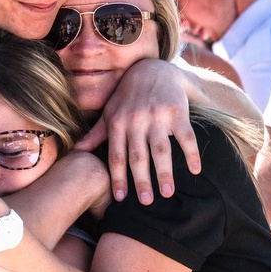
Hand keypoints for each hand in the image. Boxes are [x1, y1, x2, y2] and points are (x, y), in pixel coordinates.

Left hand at [76, 58, 199, 204]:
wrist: (153, 69)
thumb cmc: (127, 96)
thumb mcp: (109, 112)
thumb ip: (95, 134)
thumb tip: (75, 152)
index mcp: (118, 122)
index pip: (116, 155)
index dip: (117, 177)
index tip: (120, 198)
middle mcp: (136, 120)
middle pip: (138, 155)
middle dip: (141, 180)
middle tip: (146, 202)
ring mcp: (158, 116)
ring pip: (161, 149)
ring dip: (165, 172)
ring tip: (167, 193)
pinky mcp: (178, 111)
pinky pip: (186, 136)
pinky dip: (191, 153)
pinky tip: (195, 170)